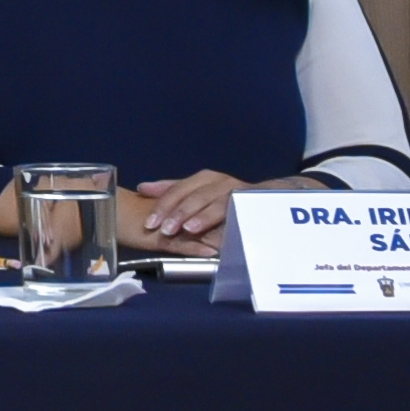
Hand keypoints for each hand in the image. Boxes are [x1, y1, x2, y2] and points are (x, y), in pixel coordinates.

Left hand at [125, 171, 243, 245]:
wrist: (267, 201)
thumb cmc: (225, 200)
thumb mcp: (197, 195)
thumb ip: (172, 191)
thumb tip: (142, 188)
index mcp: (205, 179)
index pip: (179, 189)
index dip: (163, 205)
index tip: (149, 223)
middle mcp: (221, 182)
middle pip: (196, 195)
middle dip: (178, 212)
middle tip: (164, 229)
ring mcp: (238, 191)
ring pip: (216, 202)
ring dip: (201, 216)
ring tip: (187, 229)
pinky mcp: (252, 204)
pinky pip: (237, 211)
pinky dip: (226, 220)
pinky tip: (219, 231)